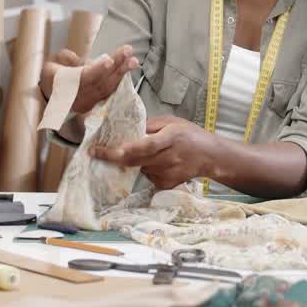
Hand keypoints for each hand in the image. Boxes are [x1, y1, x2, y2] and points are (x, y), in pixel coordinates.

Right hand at [39, 44, 138, 113]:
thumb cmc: (51, 78)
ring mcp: (89, 101)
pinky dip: (120, 79)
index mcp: (66, 87)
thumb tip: (74, 58)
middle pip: (100, 81)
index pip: (84, 78)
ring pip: (108, 87)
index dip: (97, 69)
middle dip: (116, 66)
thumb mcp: (50, 66)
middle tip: (128, 52)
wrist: (49, 100)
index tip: (109, 61)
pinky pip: (110, 91)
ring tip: (133, 60)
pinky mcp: (96, 102)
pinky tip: (128, 68)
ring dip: (122, 72)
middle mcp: (80, 96)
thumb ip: (63, 60)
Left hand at [90, 116, 221, 189]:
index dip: (127, 149)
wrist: (210, 156)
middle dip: (114, 157)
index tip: (107, 149)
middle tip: (96, 152)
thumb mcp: (171, 122)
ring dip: (133, 161)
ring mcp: (169, 173)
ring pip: (140, 168)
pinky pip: (148, 176)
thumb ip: (150, 124)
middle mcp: (169, 157)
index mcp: (171, 138)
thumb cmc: (190, 134)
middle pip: (136, 160)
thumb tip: (128, 127)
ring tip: (146, 153)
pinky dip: (146, 169)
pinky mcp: (167, 184)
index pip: (146, 145)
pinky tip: (157, 163)